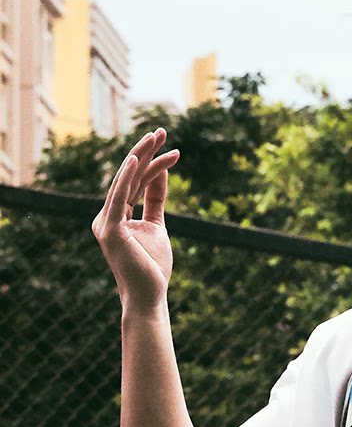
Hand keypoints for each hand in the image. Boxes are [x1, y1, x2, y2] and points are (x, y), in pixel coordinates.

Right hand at [92, 128, 179, 313]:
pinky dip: (127, 178)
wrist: (149, 295)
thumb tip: (161, 172)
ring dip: (140, 156)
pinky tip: (137, 159)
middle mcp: (106, 216)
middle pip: (127, 176)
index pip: (135, 182)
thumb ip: (155, 199)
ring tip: (156, 137)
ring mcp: (106, 223)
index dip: (151, 162)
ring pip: (124, 182)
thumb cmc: (152, 265)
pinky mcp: (111, 231)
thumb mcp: (157, 225)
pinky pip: (119, 198)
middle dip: (145, 151)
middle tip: (162, 130)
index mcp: (115, 215)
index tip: (170, 146)